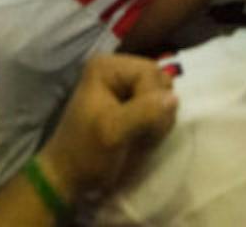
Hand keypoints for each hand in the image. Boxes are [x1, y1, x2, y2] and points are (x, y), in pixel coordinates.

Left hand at [37, 53, 178, 202]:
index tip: (137, 127)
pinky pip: (161, 108)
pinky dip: (157, 126)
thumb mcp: (112, 132)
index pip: (151, 73)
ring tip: (139, 137)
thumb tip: (174, 98)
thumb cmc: (86, 153)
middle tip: (140, 134)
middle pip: (161, 82)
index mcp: (107, 67)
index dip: (152, 100)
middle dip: (157, 111)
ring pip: (165, 96)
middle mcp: (119, 70)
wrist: (71, 178)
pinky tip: (142, 138)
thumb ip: (142, 113)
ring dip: (159, 121)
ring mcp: (127, 87)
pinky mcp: (134, 104)